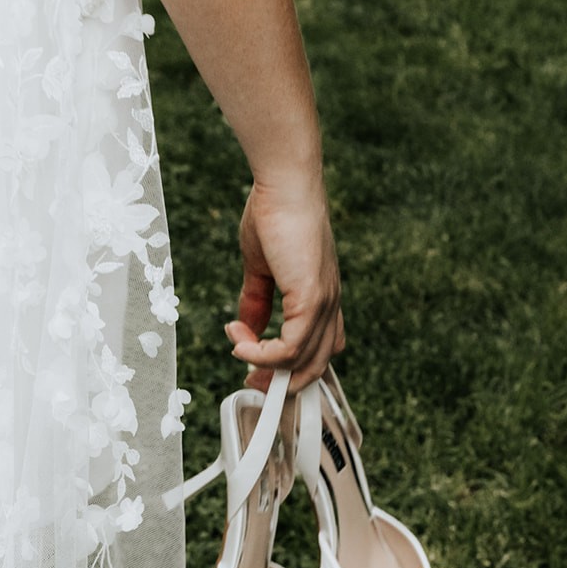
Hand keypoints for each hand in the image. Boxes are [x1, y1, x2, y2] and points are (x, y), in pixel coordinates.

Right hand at [226, 172, 344, 393]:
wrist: (284, 185)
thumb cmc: (274, 214)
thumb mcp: (260, 268)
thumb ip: (256, 301)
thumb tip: (246, 329)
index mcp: (322, 298)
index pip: (321, 350)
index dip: (292, 369)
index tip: (256, 369)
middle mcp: (329, 305)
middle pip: (315, 367)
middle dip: (279, 382)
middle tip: (247, 378)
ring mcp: (324, 304)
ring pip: (303, 363)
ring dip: (263, 365)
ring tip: (237, 347)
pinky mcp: (312, 301)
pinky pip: (291, 349)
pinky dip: (262, 354)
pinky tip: (240, 341)